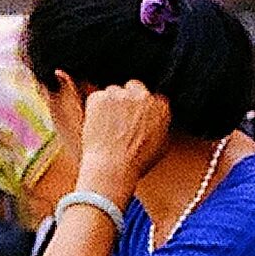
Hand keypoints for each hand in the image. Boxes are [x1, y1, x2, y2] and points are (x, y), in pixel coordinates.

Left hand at [72, 78, 174, 197]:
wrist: (112, 167)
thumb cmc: (135, 163)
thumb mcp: (160, 146)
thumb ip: (159, 126)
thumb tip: (153, 121)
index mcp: (160, 107)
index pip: (150, 97)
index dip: (139, 108)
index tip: (133, 117)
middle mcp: (142, 96)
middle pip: (132, 87)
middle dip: (126, 100)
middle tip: (117, 120)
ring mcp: (120, 95)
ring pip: (112, 92)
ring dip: (109, 105)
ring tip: (105, 127)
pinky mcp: (100, 98)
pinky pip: (96, 98)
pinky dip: (94, 109)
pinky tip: (96, 126)